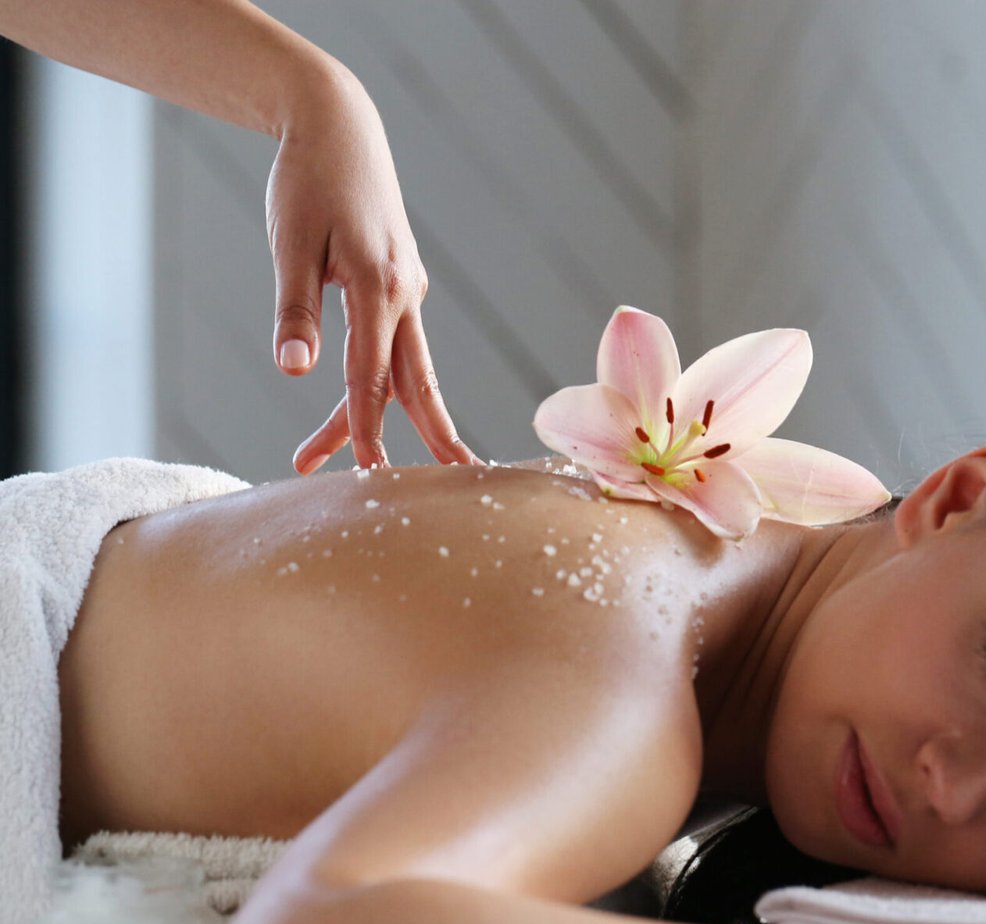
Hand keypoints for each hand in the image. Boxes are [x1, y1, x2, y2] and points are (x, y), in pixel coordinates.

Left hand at [266, 67, 478, 473]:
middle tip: (448, 488)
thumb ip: (296, 311)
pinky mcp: (401, 285)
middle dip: (429, 441)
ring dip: (379, 417)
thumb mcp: (290, 244)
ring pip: (402, 370)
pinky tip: (350, 403)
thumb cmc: (309, 181)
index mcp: (382, 286)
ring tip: (322, 457)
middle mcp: (407, 294)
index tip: (367, 477)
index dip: (366, 430)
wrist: (340, 126)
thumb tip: (293, 372)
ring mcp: (409, 291)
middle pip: (415, 385)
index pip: (372, 377)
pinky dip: (379, 383)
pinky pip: (396, 346)